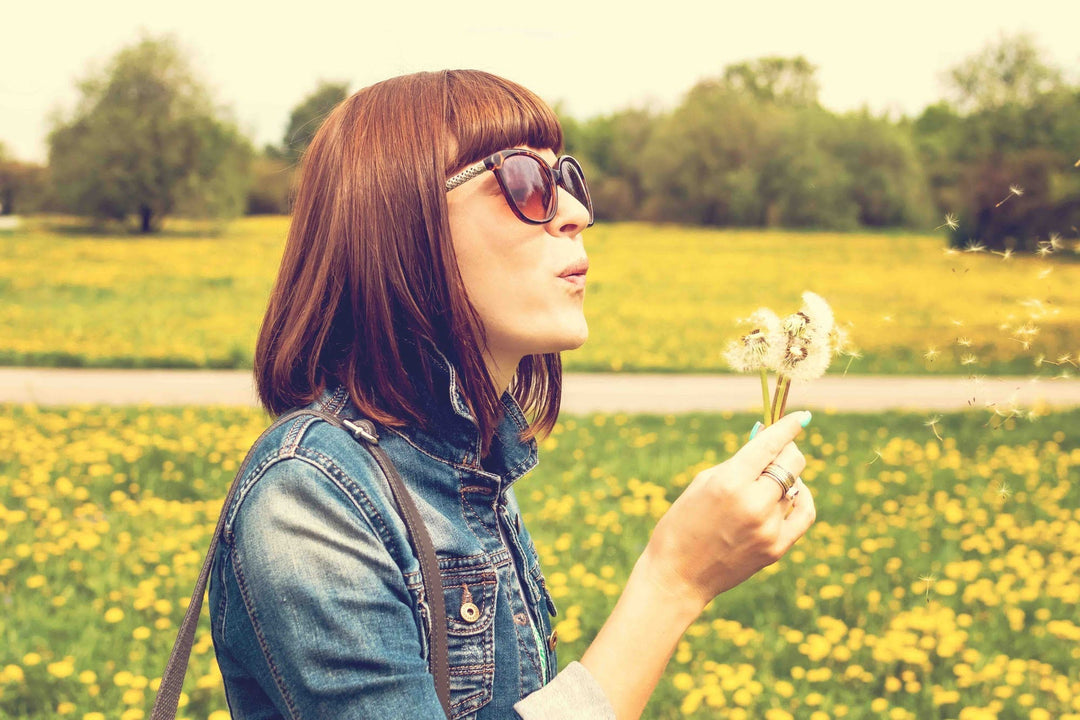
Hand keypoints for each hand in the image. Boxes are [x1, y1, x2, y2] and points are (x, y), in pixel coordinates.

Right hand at [640, 410, 816, 610]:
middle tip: (779, 450)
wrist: (677, 576)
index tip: (802, 417)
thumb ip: (737, 463)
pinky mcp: (777, 548)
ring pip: (795, 487)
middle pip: (791, 463)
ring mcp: (768, 527)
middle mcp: (754, 503)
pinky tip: (795, 493)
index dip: (789, 427)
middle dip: (787, 451)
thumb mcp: (703, 483)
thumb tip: (767, 443)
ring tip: (766, 482)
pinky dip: (802, 498)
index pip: (770, 445)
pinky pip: (804, 514)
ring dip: (784, 479)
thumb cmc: (682, 523)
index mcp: (729, 482)